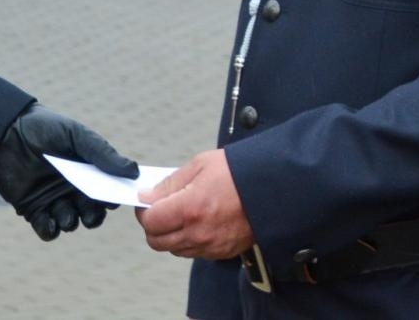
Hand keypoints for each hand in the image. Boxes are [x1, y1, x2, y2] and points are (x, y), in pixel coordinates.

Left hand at [0, 103, 137, 240]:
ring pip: (70, 222)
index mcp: (88, 171)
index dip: (113, 197)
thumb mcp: (77, 136)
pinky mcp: (32, 209)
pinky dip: (50, 230)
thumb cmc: (44, 128)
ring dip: (71, 222)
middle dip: (93, 216)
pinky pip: (46, 229)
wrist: (4, 132)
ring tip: (66, 215)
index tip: (114, 198)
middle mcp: (73, 188)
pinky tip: (50, 222)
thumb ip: (103, 154)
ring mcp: (53, 200)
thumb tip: (133, 171)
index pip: (107, 190)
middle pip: (92, 212)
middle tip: (90, 214)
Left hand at [135, 149, 253, 258]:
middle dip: (153, 225)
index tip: (147, 201)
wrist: (274, 188)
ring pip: (174, 249)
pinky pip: (194, 252)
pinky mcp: (222, 252)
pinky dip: (189, 240)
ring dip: (171, 234)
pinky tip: (199, 222)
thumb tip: (148, 195)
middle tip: (160, 209)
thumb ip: (170, 183)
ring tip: (182, 214)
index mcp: (190, 208)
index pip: (150, 221)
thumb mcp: (201, 164)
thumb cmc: (241, 172)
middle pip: (156, 241)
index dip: (144, 210)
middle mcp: (198, 233)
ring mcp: (210, 246)